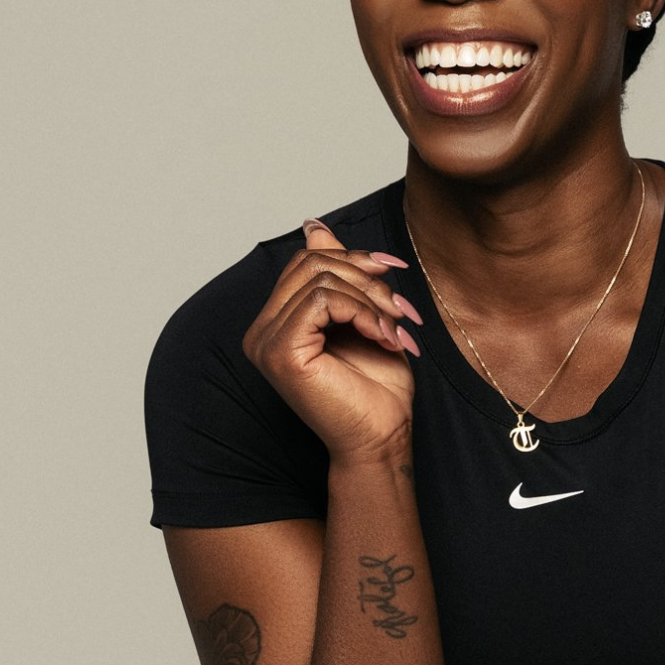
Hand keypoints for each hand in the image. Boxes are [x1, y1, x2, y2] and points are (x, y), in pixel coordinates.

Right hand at [242, 220, 421, 459]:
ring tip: (397, 331)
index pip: (307, 261)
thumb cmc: (376, 388)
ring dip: (373, 300)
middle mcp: (262, 329)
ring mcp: (266, 341)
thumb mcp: (363, 316)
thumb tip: (314, 226)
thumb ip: (338, 275)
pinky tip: (383, 338)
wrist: (382, 438)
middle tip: (402, 310)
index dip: (354, 257)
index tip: (393, 270)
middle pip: (312, 263)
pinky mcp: (280, 351)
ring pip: (322, 280)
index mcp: (278, 321)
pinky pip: (322, 301)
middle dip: (367, 278)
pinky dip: (362, 313)